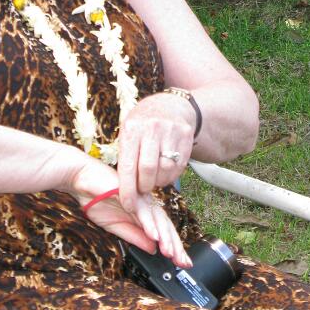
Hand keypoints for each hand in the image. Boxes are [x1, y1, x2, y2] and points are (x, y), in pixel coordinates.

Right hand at [69, 156, 190, 264]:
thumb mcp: (116, 226)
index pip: (162, 230)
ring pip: (157, 219)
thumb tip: (153, 249)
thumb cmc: (97, 200)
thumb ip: (135, 236)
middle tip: (183, 262)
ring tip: (171, 253)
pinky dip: (148, 224)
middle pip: (165, 226)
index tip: (182, 262)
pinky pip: (141, 210)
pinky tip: (154, 236)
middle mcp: (146, 204)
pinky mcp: (130, 193)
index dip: (173, 246)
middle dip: (175, 245)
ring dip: (165, 237)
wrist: (80, 180)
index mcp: (144, 211)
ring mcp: (139, 197)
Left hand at [116, 92, 196, 209]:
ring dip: (158, 182)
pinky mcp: (186, 136)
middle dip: (144, 187)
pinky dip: (171, 176)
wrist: (171, 104)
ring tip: (153, 180)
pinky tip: (164, 173)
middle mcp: (152, 128)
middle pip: (148, 170)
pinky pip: (179, 166)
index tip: (128, 205)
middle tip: (142, 189)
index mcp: (132, 129)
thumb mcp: (128, 131)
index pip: (128, 166)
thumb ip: (125, 155)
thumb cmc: (143, 124)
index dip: (128, 190)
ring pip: (166, 170)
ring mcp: (171, 131)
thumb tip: (123, 188)